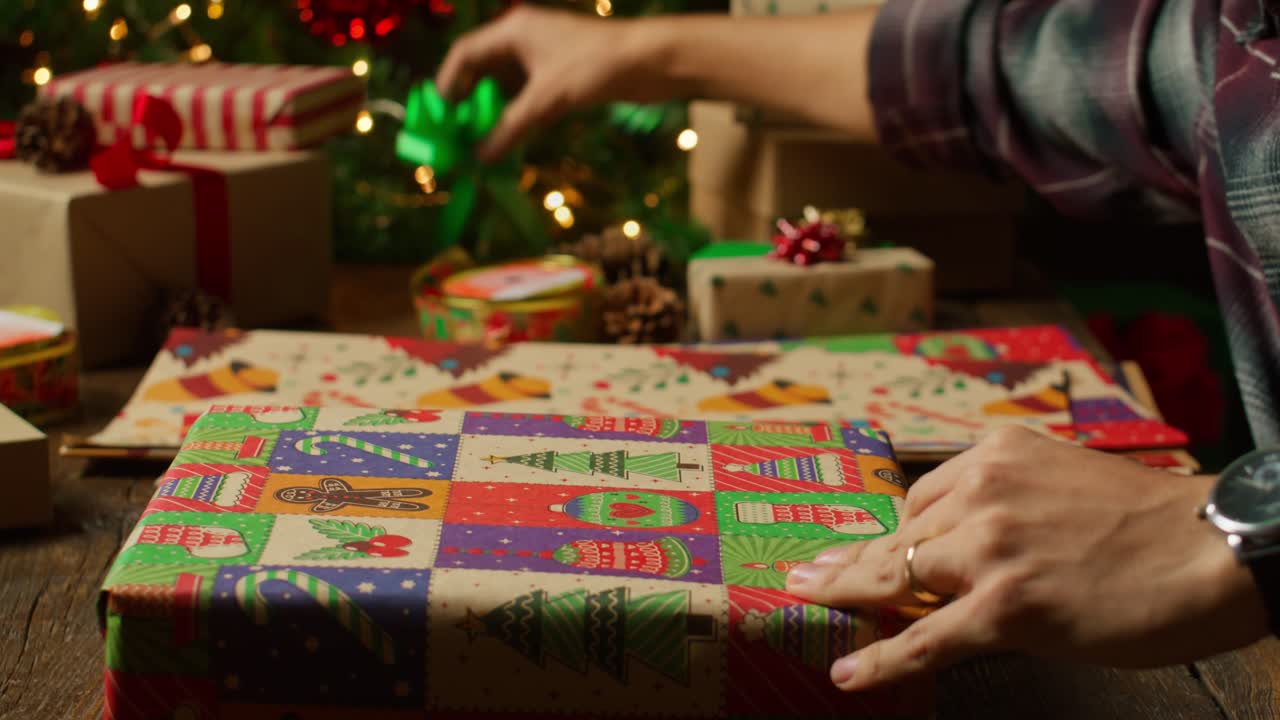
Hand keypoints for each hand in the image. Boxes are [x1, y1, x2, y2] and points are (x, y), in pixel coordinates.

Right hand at [436, 6, 668, 161]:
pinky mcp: (565, 73)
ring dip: (495, 111)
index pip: (466, 53)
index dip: (447, 83)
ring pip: (509, 84)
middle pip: (484, 68)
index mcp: (514, 30)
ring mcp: (547, 54)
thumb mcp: (546, 100)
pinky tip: (514, 138)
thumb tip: (479, 158)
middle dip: (470, 101)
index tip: (438, 115)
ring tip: (482, 140)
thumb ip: (509, 129)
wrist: (651, 61)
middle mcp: (526, 37)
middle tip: (457, 132)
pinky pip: (530, 94)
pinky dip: (519, 114)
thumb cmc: (595, 67)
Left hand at [785, 426, 1269, 690]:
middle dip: (850, 560)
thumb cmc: (1145, 522)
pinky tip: (849, 673)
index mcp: (995, 455)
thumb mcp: (1059, 482)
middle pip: (898, 535)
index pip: (920, 499)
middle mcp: (982, 492)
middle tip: (804, 573)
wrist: (1210, 549)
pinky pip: (926, 638)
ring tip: (811, 604)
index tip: (855, 545)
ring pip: (898, 578)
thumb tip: (953, 543)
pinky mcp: (1005, 605)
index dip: (889, 533)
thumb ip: (1003, 502)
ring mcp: (990, 549)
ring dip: (852, 596)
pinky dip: (883, 660)